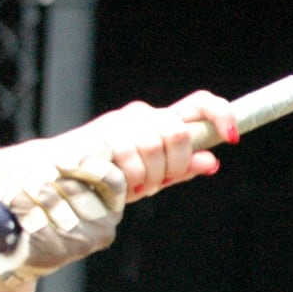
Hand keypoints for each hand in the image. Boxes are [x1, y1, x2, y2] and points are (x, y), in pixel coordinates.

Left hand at [0, 151, 125, 291]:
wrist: (17, 252)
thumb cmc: (44, 211)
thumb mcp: (65, 186)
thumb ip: (76, 167)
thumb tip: (73, 155)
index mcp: (111, 209)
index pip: (112, 181)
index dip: (87, 164)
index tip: (60, 160)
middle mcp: (102, 230)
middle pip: (71, 185)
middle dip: (43, 173)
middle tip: (28, 177)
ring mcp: (79, 244)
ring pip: (48, 195)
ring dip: (25, 185)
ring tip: (15, 189)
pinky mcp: (53, 253)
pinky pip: (30, 211)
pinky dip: (14, 200)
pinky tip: (9, 202)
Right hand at [48, 93, 237, 201]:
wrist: (60, 177)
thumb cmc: (107, 179)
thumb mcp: (153, 177)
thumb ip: (181, 169)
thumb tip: (212, 161)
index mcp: (161, 122)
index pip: (199, 104)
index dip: (221, 115)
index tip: (232, 137)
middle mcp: (144, 115)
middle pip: (179, 133)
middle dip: (175, 165)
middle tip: (158, 181)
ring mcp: (123, 122)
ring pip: (155, 147)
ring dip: (149, 177)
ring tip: (133, 187)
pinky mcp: (104, 133)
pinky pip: (132, 159)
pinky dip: (131, 180)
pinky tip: (122, 187)